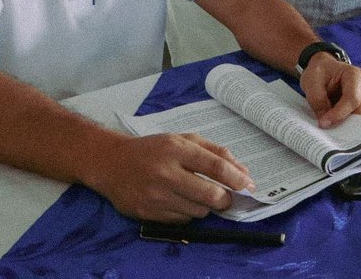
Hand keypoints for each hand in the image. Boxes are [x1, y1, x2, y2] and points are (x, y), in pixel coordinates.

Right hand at [84, 132, 253, 222]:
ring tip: (196, 194)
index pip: (214, 165)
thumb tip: (242, 171)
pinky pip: (182, 221)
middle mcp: (165, 173)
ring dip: (205, 206)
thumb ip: (214, 152)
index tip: (248, 185)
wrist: (112, 164)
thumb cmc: (153, 150)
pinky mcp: (148, 214)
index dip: (236, 177)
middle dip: (225, 198)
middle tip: (226, 196)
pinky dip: (188, 213)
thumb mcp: (183, 140)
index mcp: (175, 149)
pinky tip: (179, 201)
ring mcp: (155, 196)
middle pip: (209, 195)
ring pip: (198, 211)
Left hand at [300, 55, 360, 128]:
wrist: (323, 69)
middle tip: (327, 131)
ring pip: (359, 118)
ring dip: (345, 124)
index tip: (323, 123)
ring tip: (329, 129)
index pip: (352, 99)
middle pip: (360, 111)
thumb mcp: (311, 82)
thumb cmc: (319, 71)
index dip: (339, 114)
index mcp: (355, 75)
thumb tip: (325, 122)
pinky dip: (345, 124)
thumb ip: (318, 100)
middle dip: (344, 122)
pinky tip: (333, 126)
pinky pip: (356, 120)